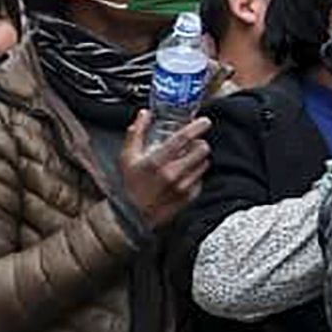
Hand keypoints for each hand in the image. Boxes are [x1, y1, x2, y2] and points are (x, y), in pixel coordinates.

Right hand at [118, 111, 209, 227]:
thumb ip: (136, 133)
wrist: (134, 217)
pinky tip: (184, 174)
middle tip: (192, 144)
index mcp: (156, 162)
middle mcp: (172, 174)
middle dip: (199, 143)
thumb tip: (145, 114)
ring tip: (186, 159)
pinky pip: (201, 177)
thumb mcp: (127, 158)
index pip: (183, 139)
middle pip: (201, 149)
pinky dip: (196, 173)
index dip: (197, 127)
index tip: (204, 121)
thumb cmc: (131, 185)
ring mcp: (183, 187)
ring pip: (204, 162)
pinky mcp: (190, 197)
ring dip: (199, 158)